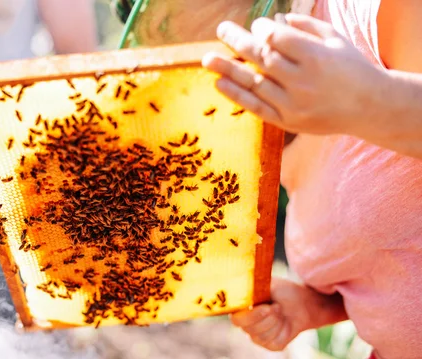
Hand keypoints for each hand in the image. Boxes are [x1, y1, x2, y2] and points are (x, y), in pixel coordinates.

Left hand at [202, 13, 386, 138]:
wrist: (368, 108)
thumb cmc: (351, 68)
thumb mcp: (336, 39)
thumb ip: (306, 27)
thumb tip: (275, 19)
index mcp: (316, 56)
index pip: (277, 39)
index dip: (262, 29)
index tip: (258, 25)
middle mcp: (302, 80)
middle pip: (262, 58)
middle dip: (238, 42)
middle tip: (222, 30)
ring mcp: (293, 103)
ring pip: (253, 83)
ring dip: (228, 70)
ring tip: (207, 59)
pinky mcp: (286, 121)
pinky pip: (255, 107)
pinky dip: (235, 95)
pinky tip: (219, 83)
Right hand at [231, 277, 346, 350]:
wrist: (302, 303)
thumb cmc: (282, 291)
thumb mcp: (268, 285)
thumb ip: (254, 288)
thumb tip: (244, 287)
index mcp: (241, 310)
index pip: (236, 319)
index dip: (250, 315)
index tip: (267, 307)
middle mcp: (246, 325)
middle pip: (249, 328)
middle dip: (268, 316)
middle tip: (278, 307)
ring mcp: (258, 337)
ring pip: (263, 336)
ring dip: (277, 322)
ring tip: (281, 311)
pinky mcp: (271, 345)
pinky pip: (274, 341)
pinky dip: (284, 330)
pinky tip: (286, 323)